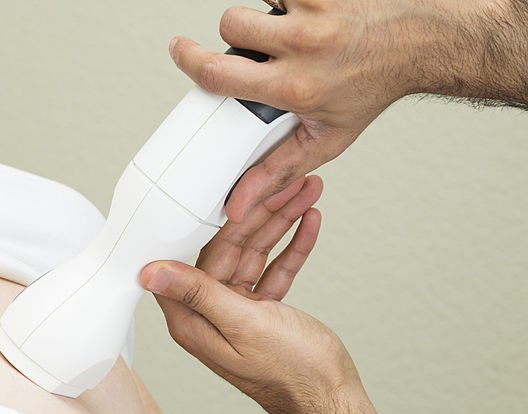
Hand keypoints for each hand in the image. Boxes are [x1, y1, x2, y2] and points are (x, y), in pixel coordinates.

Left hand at [138, 197, 369, 413]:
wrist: (330, 400)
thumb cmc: (291, 372)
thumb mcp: (243, 324)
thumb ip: (199, 293)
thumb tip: (148, 271)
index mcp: (194, 319)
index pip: (195, 255)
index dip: (216, 219)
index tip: (233, 188)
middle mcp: (210, 314)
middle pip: (228, 249)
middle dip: (259, 213)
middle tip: (285, 181)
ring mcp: (237, 313)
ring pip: (255, 255)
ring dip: (280, 223)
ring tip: (305, 191)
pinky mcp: (263, 314)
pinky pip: (273, 271)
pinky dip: (291, 248)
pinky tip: (308, 221)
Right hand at [168, 0, 505, 221]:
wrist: (423, 43)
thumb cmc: (372, 89)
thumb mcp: (325, 139)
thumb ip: (274, 170)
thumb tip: (237, 205)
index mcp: (295, 88)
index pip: (219, 74)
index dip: (189, 59)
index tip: (178, 50)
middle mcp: (304, 46)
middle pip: (230, 26)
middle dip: (235, 35)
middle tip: (257, 47)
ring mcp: (315, 9)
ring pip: (253, 1)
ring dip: (260, 13)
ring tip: (283, 30)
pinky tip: (302, 11)